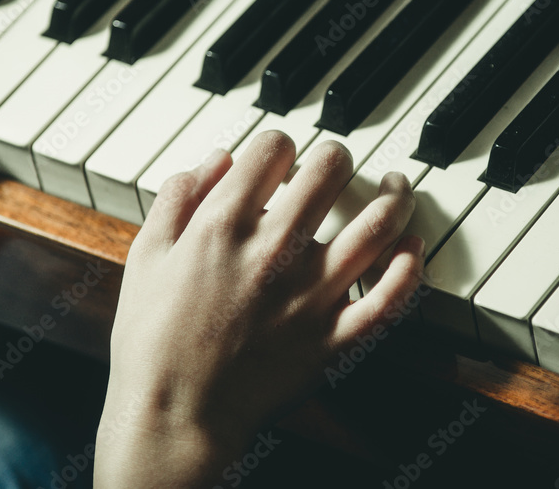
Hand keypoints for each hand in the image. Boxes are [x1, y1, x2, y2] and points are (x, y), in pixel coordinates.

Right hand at [95, 131, 423, 487]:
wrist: (174, 415)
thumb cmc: (152, 340)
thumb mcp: (146, 256)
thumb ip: (178, 198)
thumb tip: (218, 158)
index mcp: (224, 226)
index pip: (273, 148)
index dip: (278, 143)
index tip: (277, 158)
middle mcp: (274, 251)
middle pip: (330, 172)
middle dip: (337, 156)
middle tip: (336, 164)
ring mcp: (310, 295)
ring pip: (375, 228)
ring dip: (393, 199)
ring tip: (397, 189)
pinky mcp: (332, 338)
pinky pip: (388, 300)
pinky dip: (410, 271)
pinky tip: (413, 249)